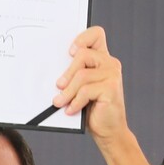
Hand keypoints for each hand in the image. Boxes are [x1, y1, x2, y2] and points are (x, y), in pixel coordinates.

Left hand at [54, 26, 127, 143]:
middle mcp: (110, 63)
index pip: (96, 34)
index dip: (82, 38)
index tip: (70, 52)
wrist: (107, 130)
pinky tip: (70, 110)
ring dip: (67, 91)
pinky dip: (75, 102)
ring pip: (81, 75)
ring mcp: (112, 75)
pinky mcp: (111, 88)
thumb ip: (73, 76)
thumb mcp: (79, 89)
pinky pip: (86, 90)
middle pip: (83, 54)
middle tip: (58, 87)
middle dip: (67, 73)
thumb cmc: (91, 108)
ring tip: (60, 102)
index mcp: (101, 59)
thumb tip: (51, 72)